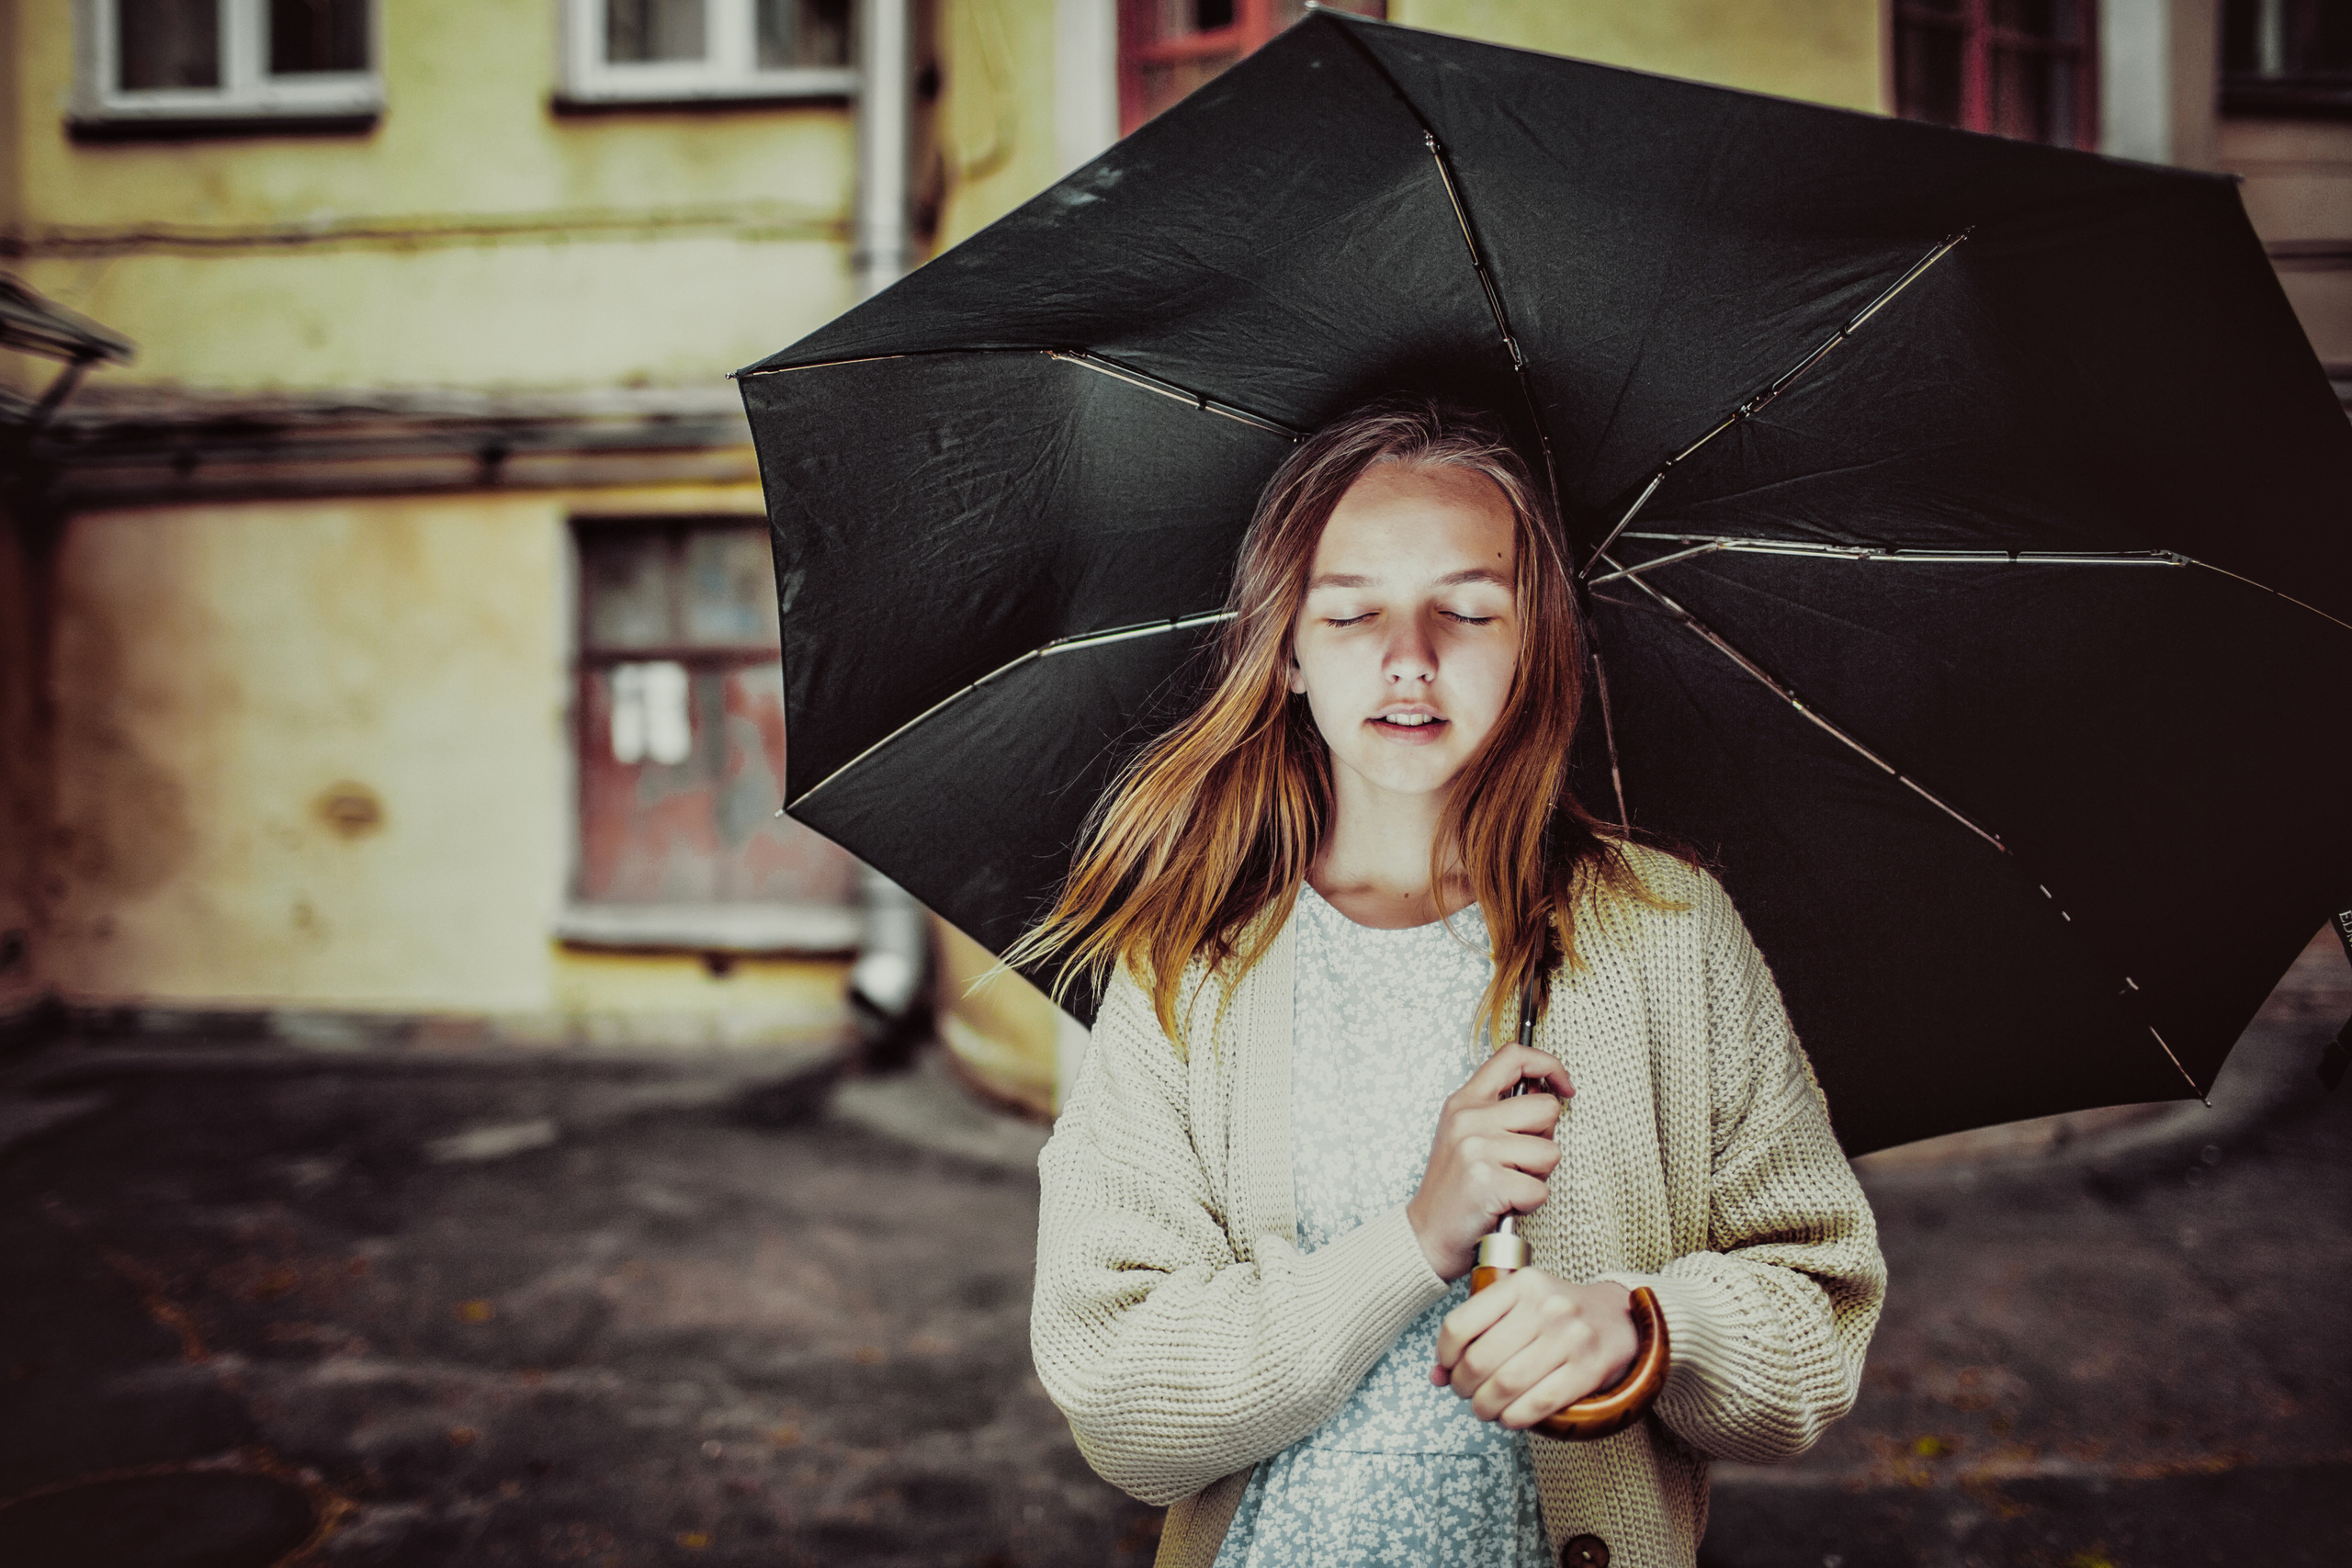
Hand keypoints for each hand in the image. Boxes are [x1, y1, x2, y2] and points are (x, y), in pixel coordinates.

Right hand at [1404, 1044, 1573, 1280]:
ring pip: (1550, 1152)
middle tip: (1518, 1163)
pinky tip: (1504, 1205)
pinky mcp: (1487, 1181)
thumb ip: (1500, 1111)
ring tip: (1508, 1185)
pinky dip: (1529, 1204)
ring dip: (1538, 1176)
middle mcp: (1469, 1118)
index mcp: (1464, 1101)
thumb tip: (1548, 1093)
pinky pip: (1540, 1189)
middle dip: (1544, 1140)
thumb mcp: (1466, 1135)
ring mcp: (1476, 1148)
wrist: (1426, 1235)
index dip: (1549, 1065)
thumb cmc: (1455, 1189)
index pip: (1514, 1057)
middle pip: (1546, 1109)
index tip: (1564, 1088)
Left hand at [1430, 1271, 1637, 1427]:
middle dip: (1464, 1387)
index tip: (1449, 1368)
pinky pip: (1538, 1403)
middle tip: (1467, 1393)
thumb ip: (1478, 1332)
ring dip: (1485, 1407)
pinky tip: (1509, 1416)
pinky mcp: (1589, 1369)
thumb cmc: (1559, 1314)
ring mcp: (1570, 1337)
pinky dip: (1514, 1417)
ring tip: (1485, 1408)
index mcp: (1522, 1284)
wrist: (1620, 1318)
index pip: (1460, 1324)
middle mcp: (1545, 1306)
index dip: (1445, 1356)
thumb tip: (1438, 1375)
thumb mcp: (1519, 1305)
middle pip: (1480, 1360)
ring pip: (1505, 1385)